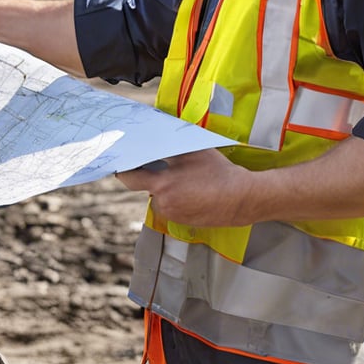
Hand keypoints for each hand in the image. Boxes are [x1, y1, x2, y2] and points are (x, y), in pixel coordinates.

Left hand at [116, 149, 255, 226]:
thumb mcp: (191, 151)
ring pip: (159, 198)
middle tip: (162, 166)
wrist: (241, 197)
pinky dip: (176, 200)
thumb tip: (149, 140)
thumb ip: (167, 148)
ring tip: (187, 180)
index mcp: (162, 184)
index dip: (123, 169)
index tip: (121, 163)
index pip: (129, 178)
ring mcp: (173, 215)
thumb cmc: (219, 172)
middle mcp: (163, 203)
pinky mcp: (181, 223)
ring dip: (165, 189)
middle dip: (151, 177)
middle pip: (145, 187)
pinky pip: (171, 208)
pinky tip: (193, 192)